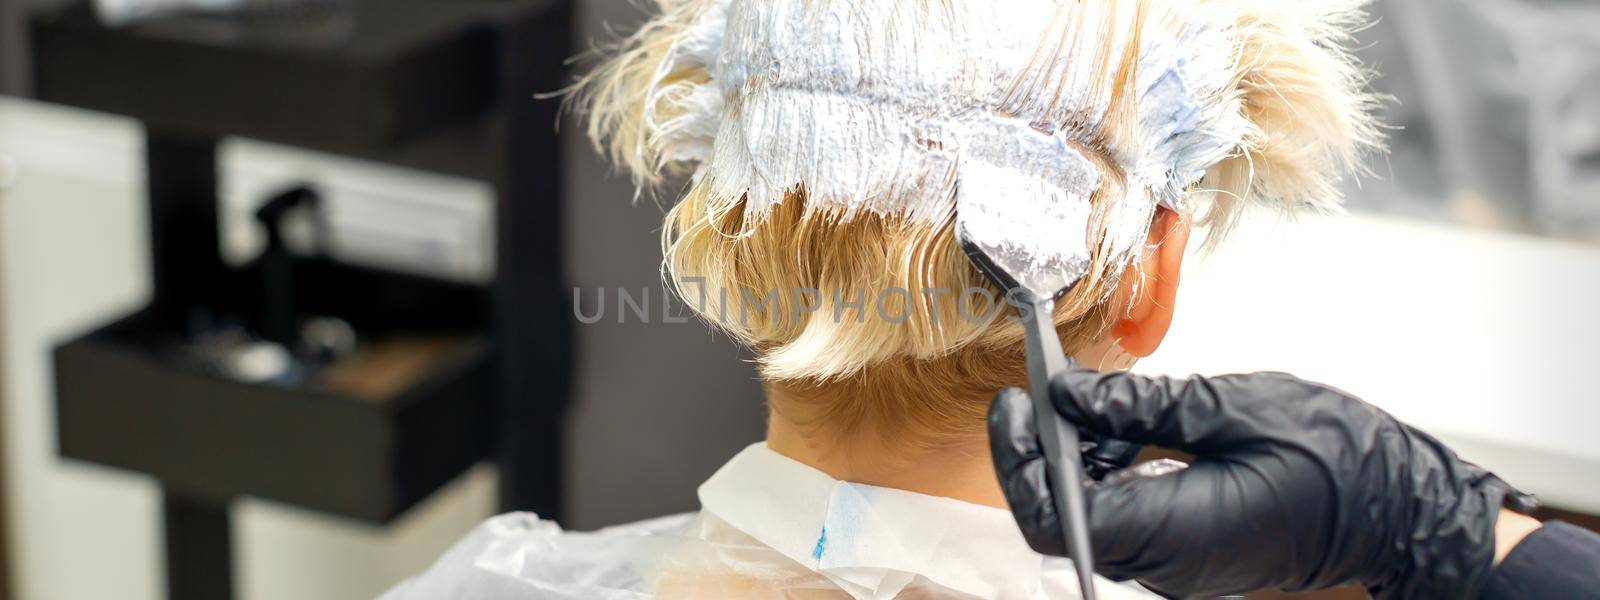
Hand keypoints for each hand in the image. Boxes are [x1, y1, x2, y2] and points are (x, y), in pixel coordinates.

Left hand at [988, 369, 1537, 597]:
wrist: (1403, 511)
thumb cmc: (1334, 457)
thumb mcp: (1230, 408)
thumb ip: (1139, 406)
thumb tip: (1068, 394)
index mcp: (1169, 531)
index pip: (1051, 516)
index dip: (1017, 459)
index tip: (1012, 401)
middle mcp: (1163, 564)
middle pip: (1061, 518)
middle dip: (1039, 451)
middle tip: (1040, 389)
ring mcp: (1175, 565)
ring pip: (1090, 515)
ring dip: (1076, 457)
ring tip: (1094, 400)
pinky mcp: (1187, 554)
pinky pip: (1125, 517)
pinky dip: (1112, 471)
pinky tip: (1131, 428)